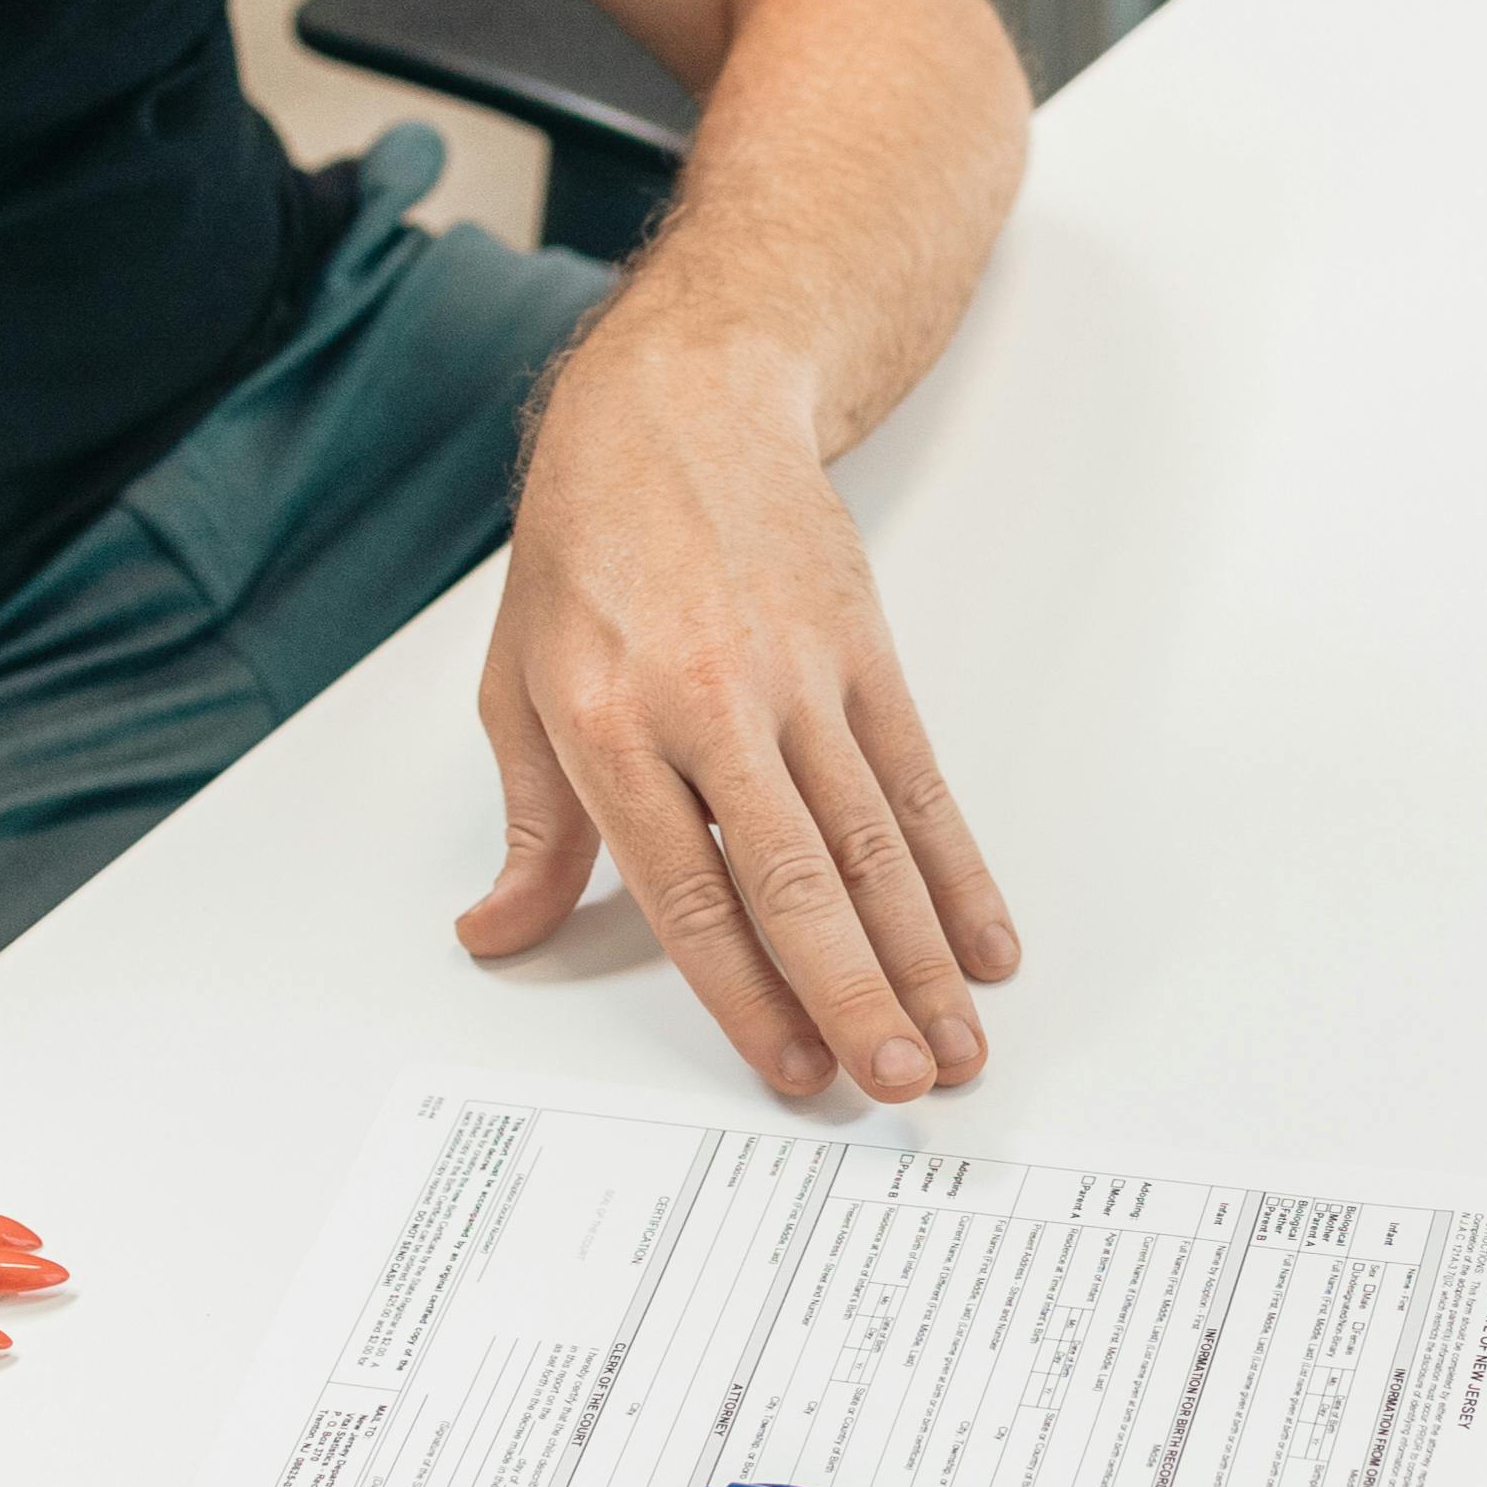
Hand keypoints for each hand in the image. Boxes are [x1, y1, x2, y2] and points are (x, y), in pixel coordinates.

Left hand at [459, 326, 1013, 1103]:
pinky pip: (919, 780)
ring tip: (957, 1039)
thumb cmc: (590, 548)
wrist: (680, 404)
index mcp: (610, 724)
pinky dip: (958, 869)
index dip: (745, 992)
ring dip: (923, 954)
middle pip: (797, 878)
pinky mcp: (864, 652)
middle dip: (855, 993)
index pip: (689, 889)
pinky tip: (985, 939)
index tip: (791, 1068)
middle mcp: (710, 703)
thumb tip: (500, 934)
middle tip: (899, 1082)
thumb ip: (531, 826)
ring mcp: (799, 676)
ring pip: (874, 840)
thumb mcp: (519, 684)